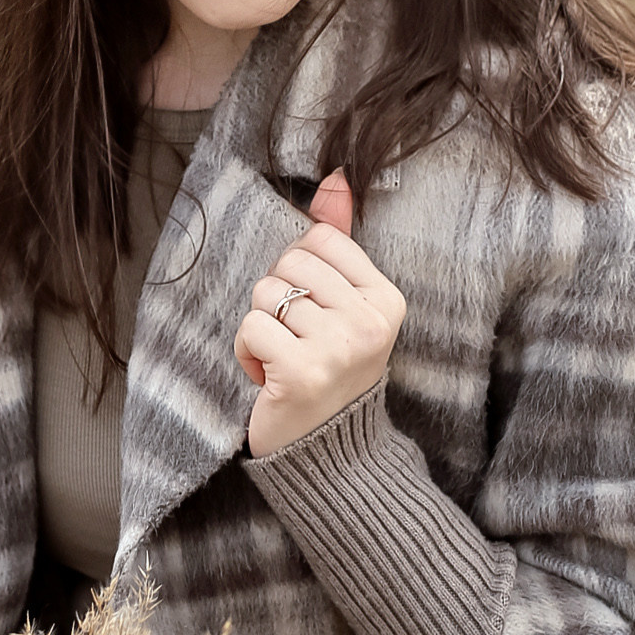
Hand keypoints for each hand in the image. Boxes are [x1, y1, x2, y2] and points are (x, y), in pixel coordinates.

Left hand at [236, 169, 404, 459]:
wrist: (331, 455)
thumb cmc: (332, 371)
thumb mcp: (346, 307)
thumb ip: (339, 244)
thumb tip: (334, 179)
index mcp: (387, 300)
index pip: (321, 239)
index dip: (301, 269)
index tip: (314, 310)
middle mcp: (370, 321)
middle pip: (290, 262)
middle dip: (278, 298)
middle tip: (297, 339)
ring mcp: (339, 347)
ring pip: (266, 294)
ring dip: (261, 327)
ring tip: (284, 358)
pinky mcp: (302, 373)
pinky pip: (250, 327)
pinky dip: (247, 352)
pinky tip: (268, 377)